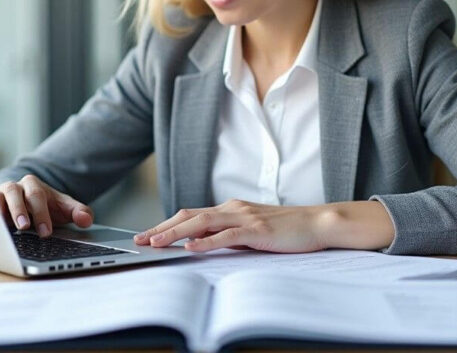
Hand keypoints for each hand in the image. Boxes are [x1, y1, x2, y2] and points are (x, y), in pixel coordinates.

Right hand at [0, 174, 93, 237]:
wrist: (27, 205)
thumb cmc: (46, 208)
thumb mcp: (64, 209)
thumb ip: (79, 212)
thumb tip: (86, 220)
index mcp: (35, 186)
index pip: (38, 196)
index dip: (42, 214)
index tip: (46, 232)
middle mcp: (15, 187)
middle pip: (16, 193)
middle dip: (20, 211)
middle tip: (26, 228)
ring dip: (0, 211)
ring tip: (5, 228)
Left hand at [133, 199, 332, 252]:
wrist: (316, 223)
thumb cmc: (286, 230)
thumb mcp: (250, 231)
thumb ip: (228, 234)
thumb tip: (201, 243)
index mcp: (230, 208)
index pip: (190, 214)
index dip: (167, 224)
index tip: (147, 235)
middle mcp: (233, 207)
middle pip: (189, 215)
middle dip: (162, 227)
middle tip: (140, 239)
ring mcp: (244, 216)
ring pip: (201, 222)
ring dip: (176, 232)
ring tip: (157, 243)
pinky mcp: (256, 229)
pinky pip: (226, 235)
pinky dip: (206, 241)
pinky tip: (191, 247)